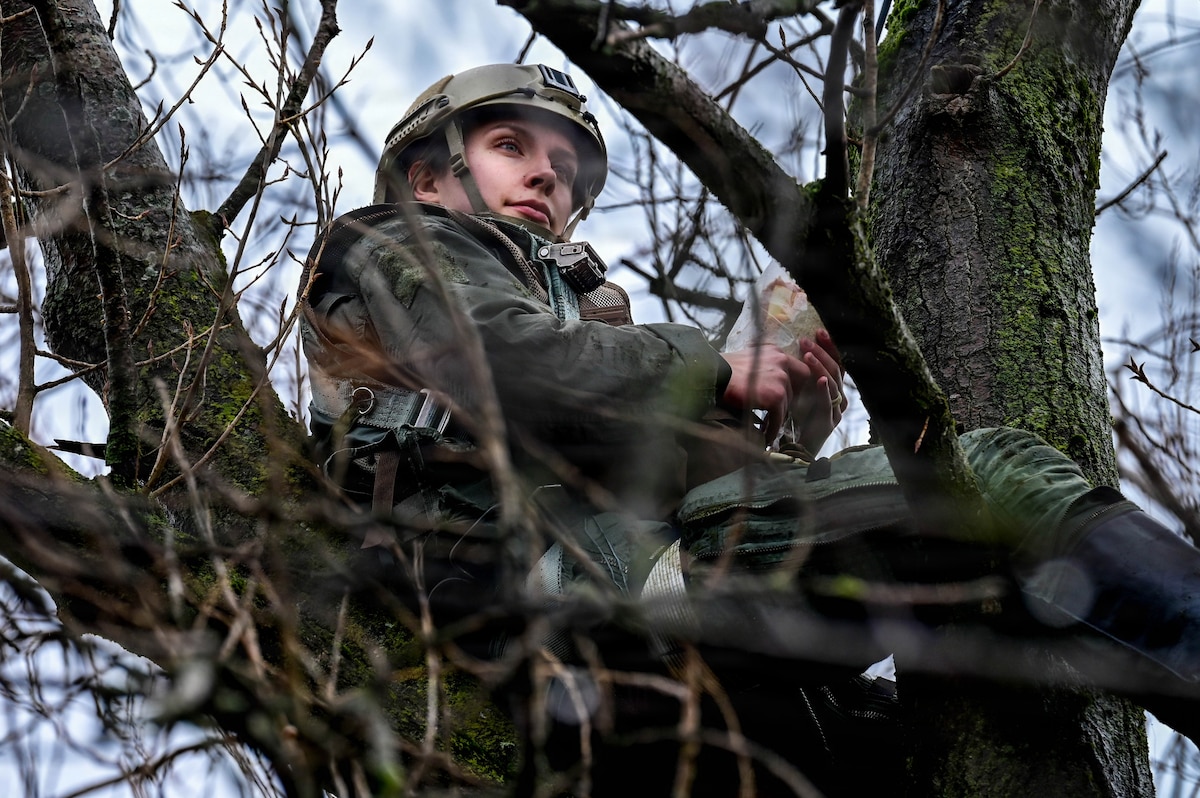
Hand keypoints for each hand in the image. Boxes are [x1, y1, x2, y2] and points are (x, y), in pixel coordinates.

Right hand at [719, 329, 846, 447]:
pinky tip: (764, 435)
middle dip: (783, 403)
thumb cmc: (722, 369)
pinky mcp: (775, 395)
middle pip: (793, 390)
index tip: (784, 396)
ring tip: (766, 427)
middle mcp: (781, 361)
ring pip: (786, 405)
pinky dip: (772, 428)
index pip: (798, 370)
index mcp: (775, 352)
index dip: (793, 385)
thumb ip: (762, 369)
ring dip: (776, 417)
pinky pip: (778, 417)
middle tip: (772, 414)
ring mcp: (780, 378)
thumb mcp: (747, 361)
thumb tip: (766, 387)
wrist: (712, 374)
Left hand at [790, 330, 847, 453]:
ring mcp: (836, 410)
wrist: (796, 447)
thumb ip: (803, 372)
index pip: (837, 362)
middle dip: (823, 353)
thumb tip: (798, 347)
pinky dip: (824, 391)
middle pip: (836, 370)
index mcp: (833, 388)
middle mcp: (839, 397)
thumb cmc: (797, 416)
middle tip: (807, 341)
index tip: (819, 331)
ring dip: (820, 367)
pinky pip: (828, 404)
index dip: (830, 346)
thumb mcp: (800, 389)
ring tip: (808, 355)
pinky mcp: (829, 423)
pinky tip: (819, 380)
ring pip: (833, 384)